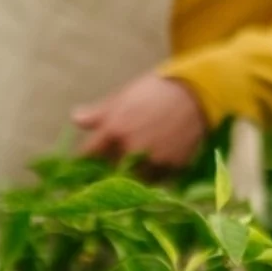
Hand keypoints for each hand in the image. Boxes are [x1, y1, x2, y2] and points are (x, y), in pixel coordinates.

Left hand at [73, 74, 208, 174]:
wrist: (196, 91)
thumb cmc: (154, 91)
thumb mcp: (122, 97)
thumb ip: (97, 113)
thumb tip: (75, 120)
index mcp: (114, 129)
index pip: (88, 155)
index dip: (84, 160)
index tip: (85, 162)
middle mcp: (132, 148)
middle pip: (109, 171)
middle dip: (108, 168)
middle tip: (111, 162)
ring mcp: (153, 159)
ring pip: (133, 178)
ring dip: (131, 173)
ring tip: (136, 163)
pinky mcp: (173, 166)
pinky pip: (156, 179)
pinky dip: (153, 174)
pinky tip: (154, 162)